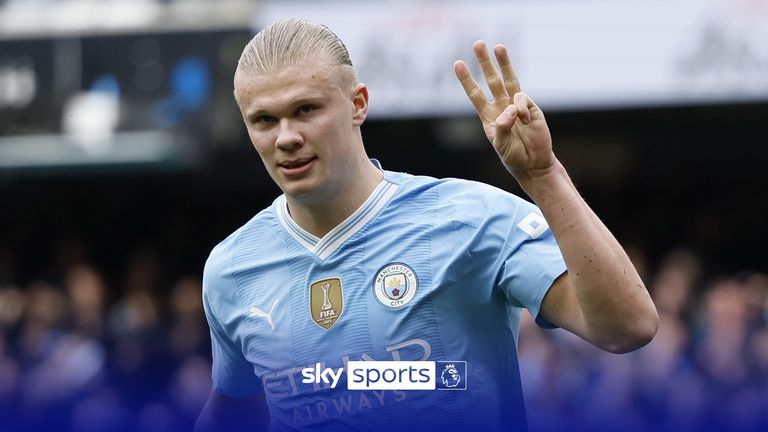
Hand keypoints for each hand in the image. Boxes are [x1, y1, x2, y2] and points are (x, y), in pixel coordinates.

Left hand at [454, 41, 554, 178]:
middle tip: (478, 44)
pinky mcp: (531, 108)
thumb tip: (510, 109)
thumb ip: (502, 127)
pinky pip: (522, 99)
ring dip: (504, 63)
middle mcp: (501, 106)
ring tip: (498, 46)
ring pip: (509, 79)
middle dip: (484, 62)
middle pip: (492, 80)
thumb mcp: (500, 144)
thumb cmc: (513, 156)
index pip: (475, 94)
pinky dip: (520, 108)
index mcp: (489, 116)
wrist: (533, 163)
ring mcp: (517, 105)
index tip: (457, 64)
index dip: (467, 79)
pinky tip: (524, 121)